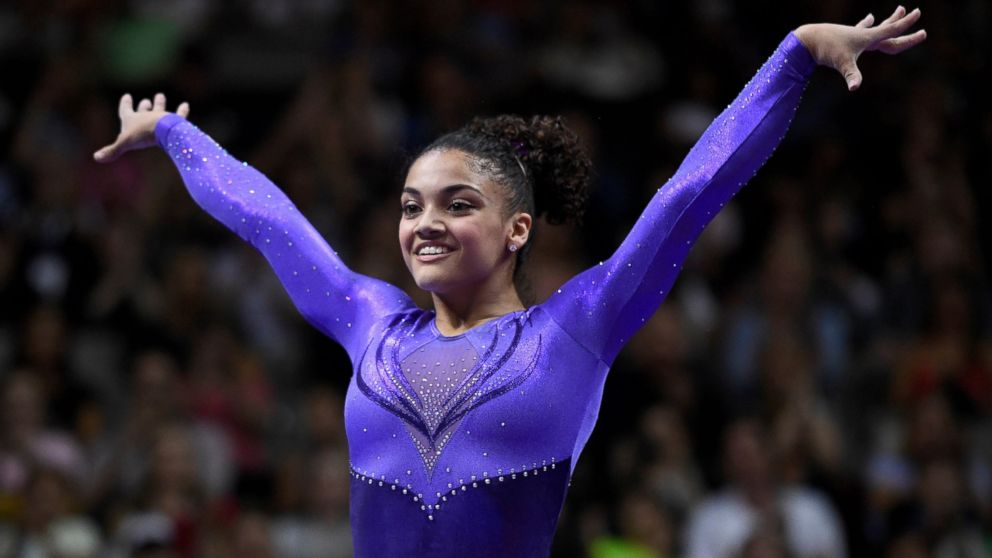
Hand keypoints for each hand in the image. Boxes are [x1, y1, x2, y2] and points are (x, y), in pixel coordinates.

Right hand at [93, 93, 189, 162]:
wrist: (163, 130)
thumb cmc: (143, 135)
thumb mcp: (125, 143)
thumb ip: (112, 151)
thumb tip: (96, 158)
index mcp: (132, 120)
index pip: (126, 110)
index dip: (125, 104)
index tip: (127, 96)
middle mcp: (146, 117)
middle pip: (144, 111)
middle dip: (144, 106)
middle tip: (146, 100)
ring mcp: (161, 118)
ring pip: (160, 110)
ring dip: (160, 103)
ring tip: (160, 95)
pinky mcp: (175, 121)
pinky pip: (180, 114)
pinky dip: (183, 110)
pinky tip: (186, 105)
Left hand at [794, 6, 925, 90]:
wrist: (808, 40)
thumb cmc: (826, 50)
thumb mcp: (842, 63)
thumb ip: (851, 76)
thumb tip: (855, 88)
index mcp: (868, 38)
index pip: (892, 32)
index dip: (907, 28)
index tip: (920, 20)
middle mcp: (864, 34)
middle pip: (889, 29)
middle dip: (903, 23)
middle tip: (916, 11)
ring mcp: (854, 34)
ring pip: (877, 26)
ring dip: (889, 19)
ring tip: (900, 8)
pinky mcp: (845, 35)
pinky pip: (860, 28)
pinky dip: (866, 24)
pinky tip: (869, 18)